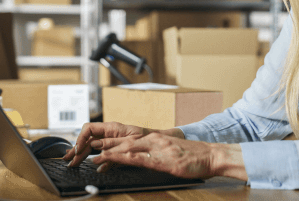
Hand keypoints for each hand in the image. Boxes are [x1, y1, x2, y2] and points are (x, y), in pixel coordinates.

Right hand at [63, 122, 147, 166]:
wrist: (156, 141)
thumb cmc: (145, 137)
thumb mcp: (130, 140)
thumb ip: (112, 144)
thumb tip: (96, 148)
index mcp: (111, 128)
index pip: (89, 129)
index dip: (80, 138)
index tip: (77, 150)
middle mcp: (108, 134)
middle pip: (88, 141)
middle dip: (77, 150)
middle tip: (69, 161)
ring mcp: (110, 142)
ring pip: (92, 148)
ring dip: (81, 155)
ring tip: (72, 162)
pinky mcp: (114, 151)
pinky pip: (101, 155)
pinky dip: (94, 160)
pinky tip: (89, 164)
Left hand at [91, 132, 246, 180]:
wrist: (212, 155)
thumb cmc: (195, 156)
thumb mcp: (173, 152)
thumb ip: (158, 153)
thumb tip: (146, 159)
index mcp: (156, 138)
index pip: (128, 139)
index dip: (111, 142)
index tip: (96, 145)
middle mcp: (154, 140)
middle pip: (123, 141)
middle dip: (104, 145)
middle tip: (87, 148)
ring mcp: (157, 148)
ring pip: (126, 148)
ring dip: (108, 151)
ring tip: (92, 154)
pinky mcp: (161, 160)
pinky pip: (137, 159)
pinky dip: (121, 158)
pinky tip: (112, 160)